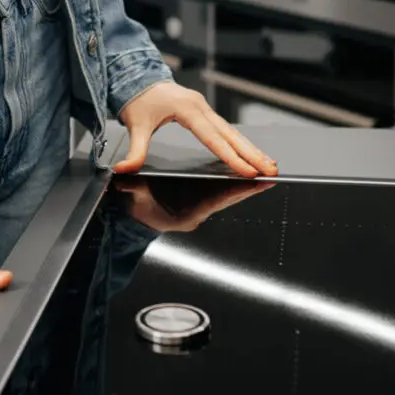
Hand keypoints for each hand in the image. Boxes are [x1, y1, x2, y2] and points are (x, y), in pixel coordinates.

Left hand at [114, 81, 277, 178]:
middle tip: (270, 170)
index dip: (230, 156)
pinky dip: (239, 142)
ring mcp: (204, 107)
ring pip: (232, 131)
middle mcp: (200, 107)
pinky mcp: (203, 110)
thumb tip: (124, 170)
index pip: (213, 138)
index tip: (247, 170)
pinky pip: (225, 128)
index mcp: (187, 109)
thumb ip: (134, 151)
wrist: (135, 76)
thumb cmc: (137, 99)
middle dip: (251, 154)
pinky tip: (250, 152)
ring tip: (268, 164)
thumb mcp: (134, 125)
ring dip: (250, 148)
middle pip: (230, 134)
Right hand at [114, 174, 275, 233]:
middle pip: (227, 200)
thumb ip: (133, 188)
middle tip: (270, 177)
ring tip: (264, 174)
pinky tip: (244, 174)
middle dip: (249, 189)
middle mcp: (197, 214)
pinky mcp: (199, 204)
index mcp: (187, 215)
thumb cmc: (135, 210)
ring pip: (227, 197)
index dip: (236, 191)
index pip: (217, 201)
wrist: (131, 220)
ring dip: (245, 187)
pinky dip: (234, 185)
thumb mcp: (133, 195)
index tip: (254, 182)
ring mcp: (199, 209)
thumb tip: (124, 175)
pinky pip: (220, 194)